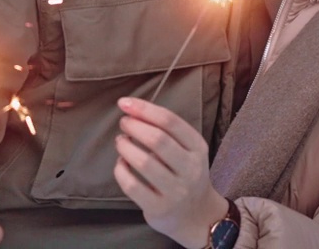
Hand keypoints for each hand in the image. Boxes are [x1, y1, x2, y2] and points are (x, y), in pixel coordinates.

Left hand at [113, 97, 228, 247]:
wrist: (198, 216)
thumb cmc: (185, 174)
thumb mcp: (188, 150)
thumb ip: (166, 131)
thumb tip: (132, 110)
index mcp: (198, 148)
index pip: (170, 122)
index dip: (144, 109)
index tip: (124, 103)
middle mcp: (190, 169)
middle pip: (157, 140)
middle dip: (134, 126)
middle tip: (123, 123)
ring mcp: (176, 191)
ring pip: (144, 162)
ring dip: (125, 147)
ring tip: (121, 141)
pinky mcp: (159, 208)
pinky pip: (132, 185)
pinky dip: (120, 170)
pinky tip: (121, 163)